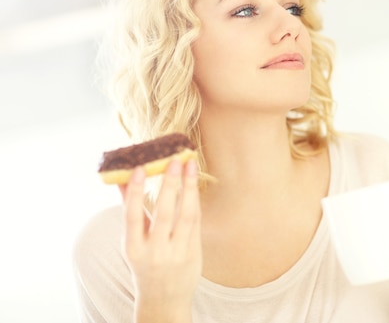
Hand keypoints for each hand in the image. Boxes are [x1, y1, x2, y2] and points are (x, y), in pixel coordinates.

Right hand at [119, 159, 201, 319]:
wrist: (163, 298)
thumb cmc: (144, 262)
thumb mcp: (132, 240)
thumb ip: (130, 209)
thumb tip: (122, 178)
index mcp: (133, 248)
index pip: (132, 217)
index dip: (136, 192)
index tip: (140, 168)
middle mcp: (155, 251)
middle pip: (164, 213)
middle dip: (170, 185)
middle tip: (174, 160)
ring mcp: (176, 252)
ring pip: (186, 215)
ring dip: (189, 188)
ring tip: (189, 165)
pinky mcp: (193, 252)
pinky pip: (196, 222)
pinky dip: (195, 200)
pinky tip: (193, 183)